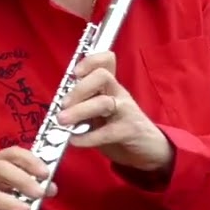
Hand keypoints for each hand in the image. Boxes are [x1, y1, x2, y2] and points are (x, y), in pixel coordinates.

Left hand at [56, 51, 173, 173]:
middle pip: (102, 76)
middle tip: (63, 105)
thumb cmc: (121, 127)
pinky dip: (87, 137)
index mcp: (111, 86)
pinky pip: (107, 132)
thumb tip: (60, 107)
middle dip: (79, 89)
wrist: (149, 148)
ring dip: (79, 111)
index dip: (90, 61)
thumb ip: (85, 105)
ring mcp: (125, 111)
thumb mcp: (101, 112)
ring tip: (63, 121)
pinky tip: (75, 141)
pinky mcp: (129, 131)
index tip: (75, 73)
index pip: (106, 60)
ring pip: (103, 103)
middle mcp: (118, 94)